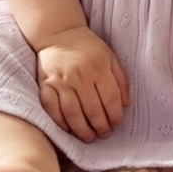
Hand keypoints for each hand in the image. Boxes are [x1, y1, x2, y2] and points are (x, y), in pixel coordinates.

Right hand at [36, 26, 130, 142]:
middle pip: (92, 110)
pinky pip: (52, 109)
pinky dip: (61, 123)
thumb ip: (120, 80)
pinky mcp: (46, 84)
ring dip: (82, 130)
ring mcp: (61, 81)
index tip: (116, 124)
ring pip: (72, 114)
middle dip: (100, 127)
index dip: (115, 116)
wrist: (59, 34)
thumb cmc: (88, 48)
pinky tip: (69, 129)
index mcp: (98, 67)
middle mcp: (79, 75)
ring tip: (89, 137)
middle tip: (104, 134)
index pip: (110, 99)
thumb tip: (126, 105)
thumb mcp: (110, 57)